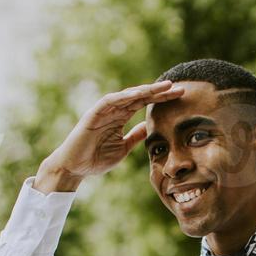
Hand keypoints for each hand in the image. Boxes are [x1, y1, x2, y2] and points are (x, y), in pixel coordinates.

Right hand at [34, 81, 185, 192]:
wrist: (75, 168)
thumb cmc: (96, 159)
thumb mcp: (123, 148)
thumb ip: (136, 136)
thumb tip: (149, 126)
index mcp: (121, 117)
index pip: (144, 104)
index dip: (161, 99)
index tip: (180, 95)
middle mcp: (113, 111)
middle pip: (139, 96)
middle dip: (158, 91)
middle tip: (178, 87)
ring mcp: (103, 111)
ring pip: (127, 96)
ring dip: (144, 91)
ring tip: (162, 88)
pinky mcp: (93, 114)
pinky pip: (109, 102)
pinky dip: (123, 97)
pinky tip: (137, 95)